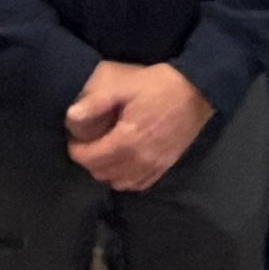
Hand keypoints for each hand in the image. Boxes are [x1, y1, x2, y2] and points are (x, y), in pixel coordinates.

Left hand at [63, 60, 212, 191]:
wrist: (197, 91)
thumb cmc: (159, 86)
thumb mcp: (126, 85)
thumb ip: (97, 102)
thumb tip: (71, 117)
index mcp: (127, 141)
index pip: (91, 158)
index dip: (76, 150)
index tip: (74, 138)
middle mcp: (139, 160)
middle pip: (101, 172)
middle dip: (89, 160)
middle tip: (88, 143)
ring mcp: (153, 166)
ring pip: (118, 182)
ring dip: (106, 171)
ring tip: (104, 152)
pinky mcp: (164, 167)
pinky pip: (137, 184)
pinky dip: (125, 178)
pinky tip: (124, 163)